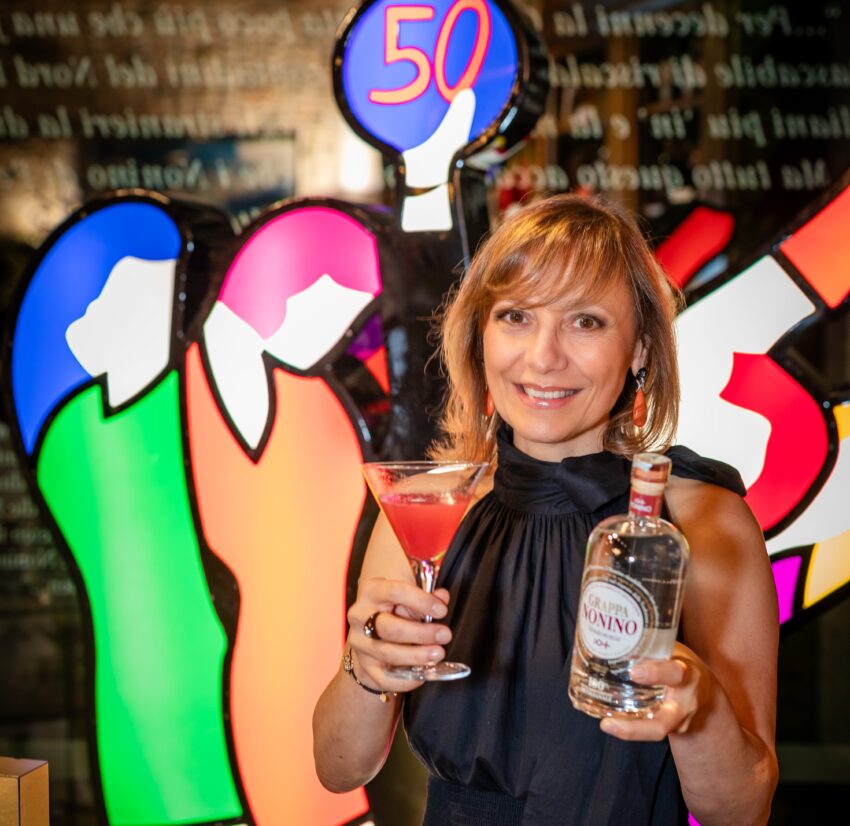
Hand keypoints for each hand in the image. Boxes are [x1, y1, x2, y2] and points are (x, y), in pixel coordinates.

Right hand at [346, 577, 452, 693]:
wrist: (371, 624)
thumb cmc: (395, 604)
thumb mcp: (409, 592)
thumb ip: (426, 594)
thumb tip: (442, 598)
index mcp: (372, 591)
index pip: (395, 592)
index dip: (421, 601)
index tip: (442, 610)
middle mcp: (360, 616)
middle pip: (389, 628)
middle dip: (421, 633)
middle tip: (445, 635)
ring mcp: (360, 642)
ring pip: (387, 653)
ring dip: (416, 656)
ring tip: (438, 653)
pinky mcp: (364, 666)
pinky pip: (384, 678)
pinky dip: (405, 680)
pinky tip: (423, 674)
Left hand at [599, 643, 712, 740]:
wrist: (707, 697)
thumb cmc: (680, 666)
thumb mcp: (673, 653)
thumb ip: (651, 649)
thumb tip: (614, 636)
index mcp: (686, 675)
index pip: (675, 674)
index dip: (656, 674)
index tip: (634, 672)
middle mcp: (684, 704)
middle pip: (664, 722)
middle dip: (638, 727)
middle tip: (608, 723)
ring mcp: (678, 722)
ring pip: (655, 732)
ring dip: (628, 732)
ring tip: (605, 725)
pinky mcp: (670, 731)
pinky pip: (648, 731)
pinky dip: (629, 729)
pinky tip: (610, 723)